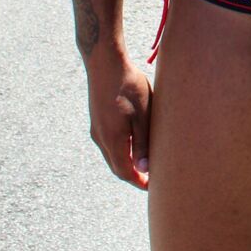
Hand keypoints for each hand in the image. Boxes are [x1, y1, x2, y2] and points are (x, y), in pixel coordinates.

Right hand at [87, 49, 151, 188]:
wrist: (104, 63)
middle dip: (134, 176)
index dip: (139, 182)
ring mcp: (97, 130)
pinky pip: (109, 144)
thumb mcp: (142, 114)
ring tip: (146, 163)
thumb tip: (144, 169)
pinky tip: (134, 143)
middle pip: (117, 167)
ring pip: (112, 155)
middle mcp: (101, 139)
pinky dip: (122, 151)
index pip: (125, 172)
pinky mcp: (97, 120)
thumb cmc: (128, 86)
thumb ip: (143, 142)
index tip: (153, 187)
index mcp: (112, 141)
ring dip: (127, 163)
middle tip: (152, 179)